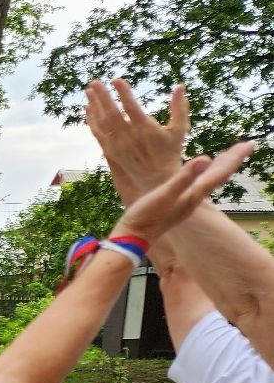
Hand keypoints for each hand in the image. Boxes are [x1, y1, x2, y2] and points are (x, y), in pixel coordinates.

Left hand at [84, 79, 188, 194]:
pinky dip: (92, 120)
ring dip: (94, 106)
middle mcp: (129, 136)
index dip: (122, 92)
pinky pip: (98, 133)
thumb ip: (179, 107)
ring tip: (88, 91)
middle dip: (102, 96)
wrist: (157, 177)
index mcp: (145, 128)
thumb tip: (180, 86)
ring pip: (102, 123)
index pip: (130, 107)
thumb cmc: (171, 151)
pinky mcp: (111, 151)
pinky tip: (88, 109)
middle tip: (95, 82)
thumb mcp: (180, 129)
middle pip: (111, 113)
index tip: (116, 80)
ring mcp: (117, 145)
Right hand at [112, 142, 254, 242]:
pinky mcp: (176, 204)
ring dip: (218, 167)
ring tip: (225, 156)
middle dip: (231, 160)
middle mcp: (194, 199)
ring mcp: (185, 202)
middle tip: (245, 146)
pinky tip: (198, 174)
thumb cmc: (146, 217)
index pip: (220, 173)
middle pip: (218, 176)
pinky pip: (197, 185)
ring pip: (208, 180)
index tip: (250, 144)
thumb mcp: (164, 194)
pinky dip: (203, 175)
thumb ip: (184, 177)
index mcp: (194, 195)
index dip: (235, 158)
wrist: (132, 238)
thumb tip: (206, 158)